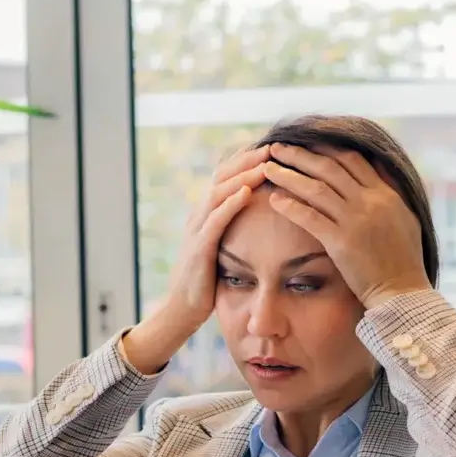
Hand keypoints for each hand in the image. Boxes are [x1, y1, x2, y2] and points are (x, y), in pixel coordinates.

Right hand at [121, 145, 268, 373]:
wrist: (181, 311)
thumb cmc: (206, 283)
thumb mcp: (223, 249)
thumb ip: (235, 230)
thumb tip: (260, 218)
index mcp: (206, 213)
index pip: (227, 176)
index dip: (249, 160)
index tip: (274, 148)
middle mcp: (199, 215)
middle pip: (223, 175)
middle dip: (249, 159)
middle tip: (275, 145)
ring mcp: (196, 230)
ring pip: (219, 192)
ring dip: (243, 175)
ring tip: (265, 162)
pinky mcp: (199, 248)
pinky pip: (215, 220)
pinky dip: (231, 203)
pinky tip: (247, 191)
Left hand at [261, 143, 431, 308]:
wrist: (403, 291)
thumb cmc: (404, 260)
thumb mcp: (405, 218)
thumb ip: (390, 193)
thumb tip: (379, 171)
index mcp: (385, 193)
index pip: (352, 159)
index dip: (325, 148)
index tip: (305, 141)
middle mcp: (370, 201)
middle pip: (329, 167)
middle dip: (300, 155)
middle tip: (277, 147)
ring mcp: (355, 220)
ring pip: (316, 188)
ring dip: (288, 175)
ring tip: (267, 168)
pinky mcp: (341, 242)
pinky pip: (310, 217)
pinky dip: (290, 206)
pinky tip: (274, 200)